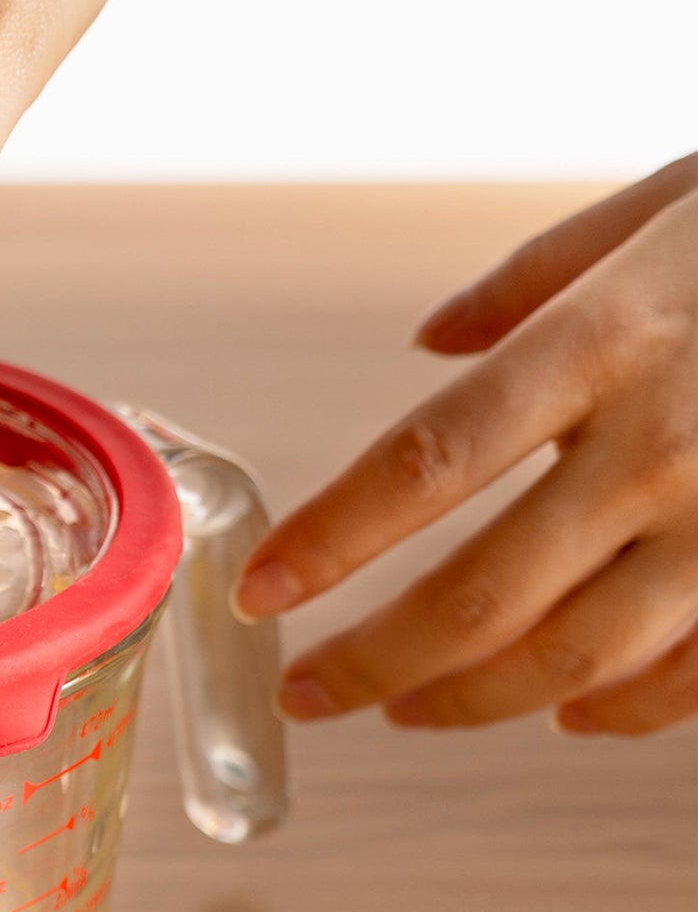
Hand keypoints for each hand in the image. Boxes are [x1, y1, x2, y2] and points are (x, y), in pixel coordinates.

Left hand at [235, 155, 697, 736]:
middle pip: (483, 595)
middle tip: (310, 693)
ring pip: (578, 658)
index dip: (331, 541)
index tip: (257, 594)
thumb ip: (536, 279)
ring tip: (405, 708)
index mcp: (609, 341)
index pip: (426, 465)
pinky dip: (618, 708)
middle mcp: (665, 445)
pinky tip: (560, 709)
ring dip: (474, 700)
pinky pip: (692, 675)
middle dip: (376, 661)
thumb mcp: (671, 202)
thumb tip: (429, 342)